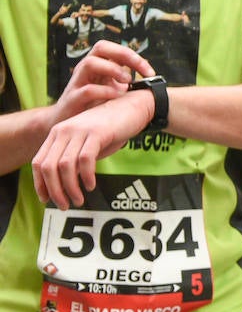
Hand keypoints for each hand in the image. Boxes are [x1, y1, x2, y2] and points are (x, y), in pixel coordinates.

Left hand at [32, 86, 154, 209]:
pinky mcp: (96, 132)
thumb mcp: (86, 141)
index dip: (40, 184)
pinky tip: (91, 185)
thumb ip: (74, 157)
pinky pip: (85, 159)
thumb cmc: (111, 127)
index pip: (39, 162)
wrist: (133, 106)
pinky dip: (86, 176)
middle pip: (49, 167)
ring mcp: (79, 131)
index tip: (47, 200)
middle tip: (64, 205)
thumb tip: (65, 185)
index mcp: (57, 133)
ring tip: (79, 199)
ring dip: (70, 187)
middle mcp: (64, 130)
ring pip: (65, 166)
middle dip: (55, 191)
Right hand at [52, 41, 153, 122]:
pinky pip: (87, 90)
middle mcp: (86, 70)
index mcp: (98, 66)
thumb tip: (153, 81)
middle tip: (142, 71)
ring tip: (128, 81)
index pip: (114, 49)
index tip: (150, 72)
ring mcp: (77, 83)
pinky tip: (117, 96)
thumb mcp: (113, 91)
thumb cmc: (95, 107)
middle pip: (101, 47)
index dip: (134, 56)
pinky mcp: (72, 100)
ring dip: (112, 69)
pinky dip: (104, 91)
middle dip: (124, 54)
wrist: (69, 127)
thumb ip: (128, 83)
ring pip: (89, 63)